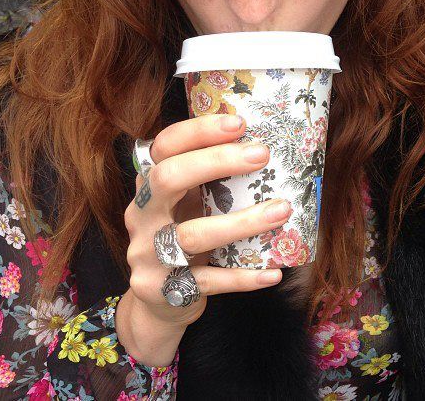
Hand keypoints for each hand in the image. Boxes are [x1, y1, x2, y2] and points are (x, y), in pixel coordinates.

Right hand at [118, 114, 291, 361]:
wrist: (157, 302)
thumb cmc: (182, 236)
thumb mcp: (187, 204)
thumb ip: (208, 180)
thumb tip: (263, 146)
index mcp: (149, 186)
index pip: (164, 147)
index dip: (197, 132)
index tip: (239, 123)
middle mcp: (142, 215)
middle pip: (168, 178)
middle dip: (216, 161)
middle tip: (262, 154)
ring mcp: (149, 254)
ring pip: (193, 234)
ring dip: (242, 222)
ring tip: (281, 210)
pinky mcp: (165, 289)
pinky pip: (208, 281)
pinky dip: (243, 276)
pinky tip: (273, 272)